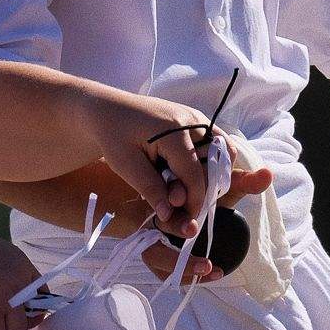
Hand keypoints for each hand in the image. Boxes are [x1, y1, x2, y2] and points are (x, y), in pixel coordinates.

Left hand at [68, 87, 213, 233]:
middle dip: (203, 187)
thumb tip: (169, 214)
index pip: (194, 175)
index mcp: (174, 131)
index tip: (188, 219)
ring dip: (208, 172)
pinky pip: (215, 142)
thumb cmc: (113, 135)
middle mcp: (192, 120)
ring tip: (182, 186)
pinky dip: (208, 160)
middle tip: (181, 201)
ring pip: (222, 150)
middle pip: (214, 163)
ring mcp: (196, 117)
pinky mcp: (195, 119)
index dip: (194, 201)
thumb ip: (150, 188)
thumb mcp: (125, 165)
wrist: (108, 109)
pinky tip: (186, 172)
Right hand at [140, 151, 274, 282]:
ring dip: (179, 263)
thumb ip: (243, 181)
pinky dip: (187, 275)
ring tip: (208, 267)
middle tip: (192, 233)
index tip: (183, 203)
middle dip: (172, 229)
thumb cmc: (210, 196)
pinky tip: (213, 273)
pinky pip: (164, 271)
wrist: (203, 214)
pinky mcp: (157, 258)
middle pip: (148, 227)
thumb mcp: (226, 188)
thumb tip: (267, 174)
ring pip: (151, 254)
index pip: (159, 192)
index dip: (170, 196)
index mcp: (164, 191)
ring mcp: (149, 238)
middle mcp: (151, 214)